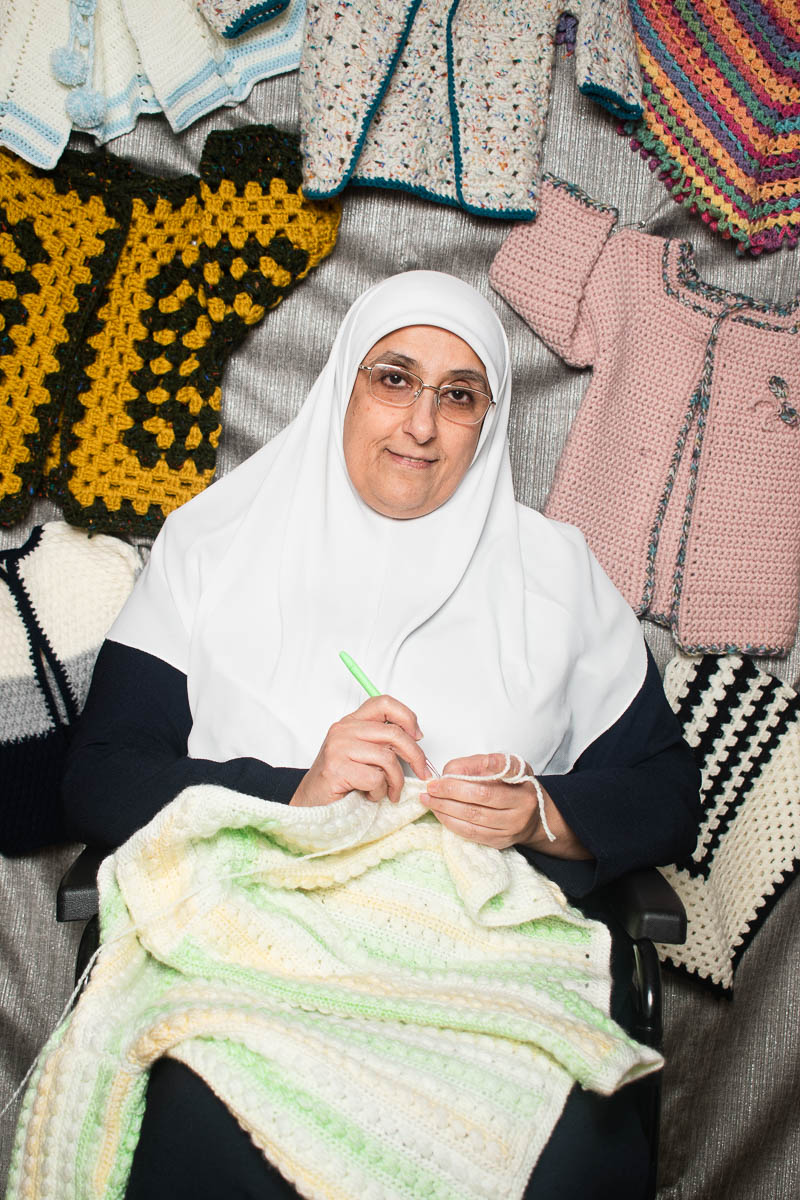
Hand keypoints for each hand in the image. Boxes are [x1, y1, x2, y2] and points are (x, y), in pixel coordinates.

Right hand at [290, 695, 427, 806]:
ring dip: (395, 781)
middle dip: (415, 756)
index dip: (407, 717)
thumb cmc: (339, 781)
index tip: (417, 736)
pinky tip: (369, 795)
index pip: (384, 703)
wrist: (309, 803)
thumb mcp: (362, 754)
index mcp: (352, 722)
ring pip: (388, 759)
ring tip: (388, 791)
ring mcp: (338, 748)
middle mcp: (344, 730)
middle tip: (421, 772)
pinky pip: (375, 778)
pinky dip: (379, 792)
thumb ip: (381, 742)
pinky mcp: (337, 768)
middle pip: (394, 733)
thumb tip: (415, 741)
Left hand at [422, 753, 591, 857]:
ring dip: (445, 809)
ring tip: (428, 800)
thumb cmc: (517, 787)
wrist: (536, 817)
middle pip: (479, 800)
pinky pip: (471, 833)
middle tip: (431, 787)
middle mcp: (520, 809)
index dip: (465, 777)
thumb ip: (482, 763)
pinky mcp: (500, 842)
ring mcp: (510, 828)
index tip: (444, 773)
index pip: (491, 780)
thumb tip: (451, 769)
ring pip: (472, 819)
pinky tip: (439, 813)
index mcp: (523, 786)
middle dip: (450, 792)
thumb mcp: (509, 767)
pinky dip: (451, 822)